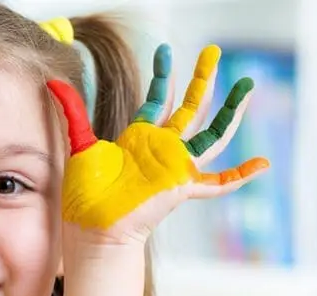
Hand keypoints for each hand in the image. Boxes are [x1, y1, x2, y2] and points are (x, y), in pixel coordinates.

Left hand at [47, 44, 269, 245]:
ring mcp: (175, 167)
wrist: (92, 224)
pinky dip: (241, 176)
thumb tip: (52, 80)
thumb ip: (73, 111)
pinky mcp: (182, 186)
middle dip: (202, 79)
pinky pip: (218, 183)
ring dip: (230, 111)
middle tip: (212, 51)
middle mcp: (161, 149)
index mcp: (139, 138)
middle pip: (190, 108)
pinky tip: (263, 165)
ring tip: (247, 86)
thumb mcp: (80, 143)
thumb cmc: (85, 193)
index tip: (165, 49)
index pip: (157, 99)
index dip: (162, 75)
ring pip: (211, 134)